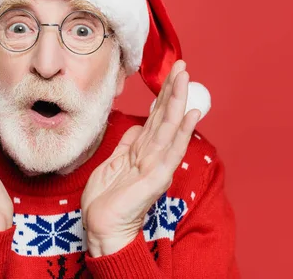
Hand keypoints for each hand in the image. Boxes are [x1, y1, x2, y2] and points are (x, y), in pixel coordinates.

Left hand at [81, 60, 200, 256]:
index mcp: (143, 151)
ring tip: (185, 78)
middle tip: (182, 66)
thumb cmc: (106, 199)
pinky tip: (190, 114)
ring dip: (178, 101)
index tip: (171, 73)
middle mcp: (153, 155)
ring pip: (170, 127)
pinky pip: (171, 150)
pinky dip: (182, 131)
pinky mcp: (156, 178)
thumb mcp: (113, 163)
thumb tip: (138, 126)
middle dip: (174, 90)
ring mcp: (157, 166)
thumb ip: (128, 144)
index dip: (163, 95)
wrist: (101, 227)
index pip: (157, 117)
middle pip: (166, 117)